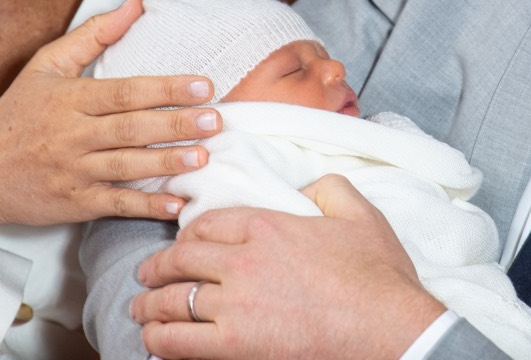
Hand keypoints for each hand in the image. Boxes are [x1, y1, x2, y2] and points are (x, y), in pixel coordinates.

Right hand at [0, 0, 223, 225]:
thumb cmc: (17, 114)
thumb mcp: (47, 65)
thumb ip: (94, 34)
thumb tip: (137, 4)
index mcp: (69, 100)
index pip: (125, 92)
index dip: (166, 89)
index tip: (204, 85)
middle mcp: (71, 136)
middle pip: (130, 129)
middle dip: (176, 125)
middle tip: (216, 120)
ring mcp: (72, 172)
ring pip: (125, 166)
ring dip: (166, 163)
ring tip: (203, 157)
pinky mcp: (73, 204)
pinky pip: (114, 205)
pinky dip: (145, 207)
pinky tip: (176, 204)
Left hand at [133, 175, 446, 359]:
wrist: (389, 329)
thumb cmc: (379, 277)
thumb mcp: (361, 214)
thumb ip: (329, 188)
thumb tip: (307, 186)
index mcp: (270, 225)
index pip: (209, 222)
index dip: (188, 232)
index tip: (182, 241)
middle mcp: (244, 261)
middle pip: (181, 259)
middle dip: (157, 266)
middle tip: (147, 273)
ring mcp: (235, 305)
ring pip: (172, 300)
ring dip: (150, 304)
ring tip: (141, 308)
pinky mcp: (235, 345)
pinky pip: (178, 341)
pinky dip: (160, 340)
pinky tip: (155, 340)